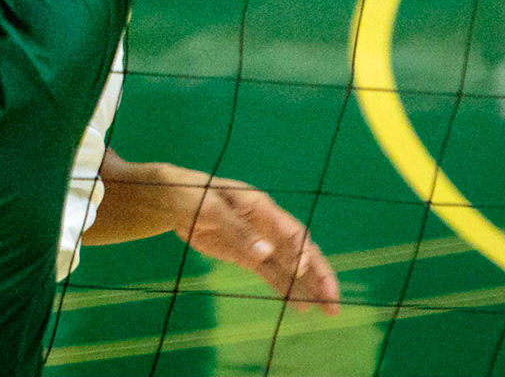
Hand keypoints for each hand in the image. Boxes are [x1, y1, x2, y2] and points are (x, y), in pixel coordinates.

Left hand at [174, 175, 341, 315]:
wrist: (171, 201)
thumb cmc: (192, 195)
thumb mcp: (210, 207)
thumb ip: (238, 229)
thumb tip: (265, 253)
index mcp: (261, 207)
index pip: (291, 230)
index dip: (301, 251)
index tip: (305, 271)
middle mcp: (267, 224)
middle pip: (301, 251)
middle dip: (320, 275)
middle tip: (333, 302)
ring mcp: (258, 241)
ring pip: (291, 266)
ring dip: (309, 287)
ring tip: (327, 310)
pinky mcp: (247, 255)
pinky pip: (272, 274)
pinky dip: (287, 289)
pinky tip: (300, 306)